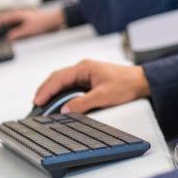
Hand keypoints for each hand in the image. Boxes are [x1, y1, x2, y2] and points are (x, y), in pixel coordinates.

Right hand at [0, 8, 64, 41]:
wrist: (55, 20)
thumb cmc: (44, 22)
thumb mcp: (29, 30)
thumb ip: (17, 34)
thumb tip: (7, 39)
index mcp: (16, 14)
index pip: (0, 19)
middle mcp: (17, 16)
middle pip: (1, 21)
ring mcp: (20, 19)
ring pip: (6, 24)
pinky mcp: (24, 24)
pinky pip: (11, 27)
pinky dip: (6, 32)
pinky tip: (6, 39)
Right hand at [34, 59, 149, 112]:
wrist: (142, 82)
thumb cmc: (126, 85)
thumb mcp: (103, 96)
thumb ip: (82, 103)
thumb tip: (64, 110)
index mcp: (84, 68)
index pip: (59, 78)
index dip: (46, 90)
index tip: (37, 101)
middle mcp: (83, 68)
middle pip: (57, 78)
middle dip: (45, 90)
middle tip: (35, 104)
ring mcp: (85, 74)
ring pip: (62, 81)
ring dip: (52, 91)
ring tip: (42, 103)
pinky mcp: (89, 80)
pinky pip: (70, 85)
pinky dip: (61, 93)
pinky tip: (57, 101)